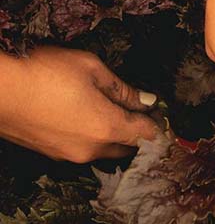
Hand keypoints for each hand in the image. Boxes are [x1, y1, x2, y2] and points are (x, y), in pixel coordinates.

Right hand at [0, 45, 160, 162]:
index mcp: (107, 128)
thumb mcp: (91, 69)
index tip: (162, 114)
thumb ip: (122, 88)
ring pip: (105, 150)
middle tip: (140, 110)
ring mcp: (69, 155)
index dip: (158, 123)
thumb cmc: (44, 72)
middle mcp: (91, 149)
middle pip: (128, 147)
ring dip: (115, 136)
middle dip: (138, 132)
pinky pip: (84, 149)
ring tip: (112, 110)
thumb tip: (146, 100)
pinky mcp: (51, 154)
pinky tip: (86, 116)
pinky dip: (93, 138)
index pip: (145, 133)